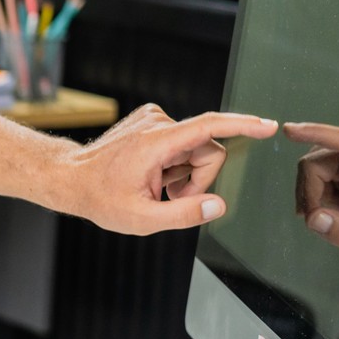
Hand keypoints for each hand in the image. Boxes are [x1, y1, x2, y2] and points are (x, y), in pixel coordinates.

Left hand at [62, 104, 277, 234]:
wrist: (70, 177)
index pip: (210, 126)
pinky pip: (183, 145)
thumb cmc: (99, 198)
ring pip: (196, 150)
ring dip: (185, 175)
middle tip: (172, 199)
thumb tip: (218, 206)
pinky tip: (153, 177)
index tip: (268, 127)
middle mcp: (158, 123)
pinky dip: (175, 165)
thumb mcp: (140, 219)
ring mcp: (154, 119)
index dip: (243, 126)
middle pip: (208, 150)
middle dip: (199, 180)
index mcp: (157, 142)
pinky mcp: (153, 121)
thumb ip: (182, 214)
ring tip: (158, 189)